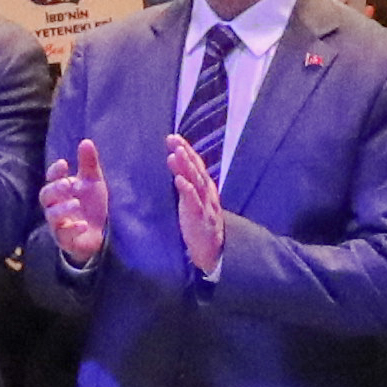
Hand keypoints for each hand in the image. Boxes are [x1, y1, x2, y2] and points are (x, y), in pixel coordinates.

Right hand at [46, 134, 113, 264]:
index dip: (55, 171)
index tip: (65, 163)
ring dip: (62, 209)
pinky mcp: (66, 240)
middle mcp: (55, 206)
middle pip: (45, 196)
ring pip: (52, 216)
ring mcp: (59, 224)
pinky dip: (73, 229)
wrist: (101, 234)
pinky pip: (63, 236)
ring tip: (76, 203)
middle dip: (54, 189)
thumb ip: (88, 164)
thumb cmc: (92, 205)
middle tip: (67, 184)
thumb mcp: (93, 182)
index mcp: (60, 190)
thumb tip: (86, 140)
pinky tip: (83, 225)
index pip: (51, 178)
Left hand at [163, 134, 232, 280]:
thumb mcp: (192, 198)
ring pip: (197, 182)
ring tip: (175, 153)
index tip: (174, 137)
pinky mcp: (201, 218)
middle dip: (185, 153)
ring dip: (186, 166)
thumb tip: (173, 158)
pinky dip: (187, 190)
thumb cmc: (200, 221)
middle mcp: (207, 193)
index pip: (195, 164)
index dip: (186, 150)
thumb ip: (184, 178)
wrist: (213, 250)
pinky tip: (179, 180)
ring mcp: (205, 205)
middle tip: (173, 139)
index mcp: (205, 187)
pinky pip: (194, 202)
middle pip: (196, 169)